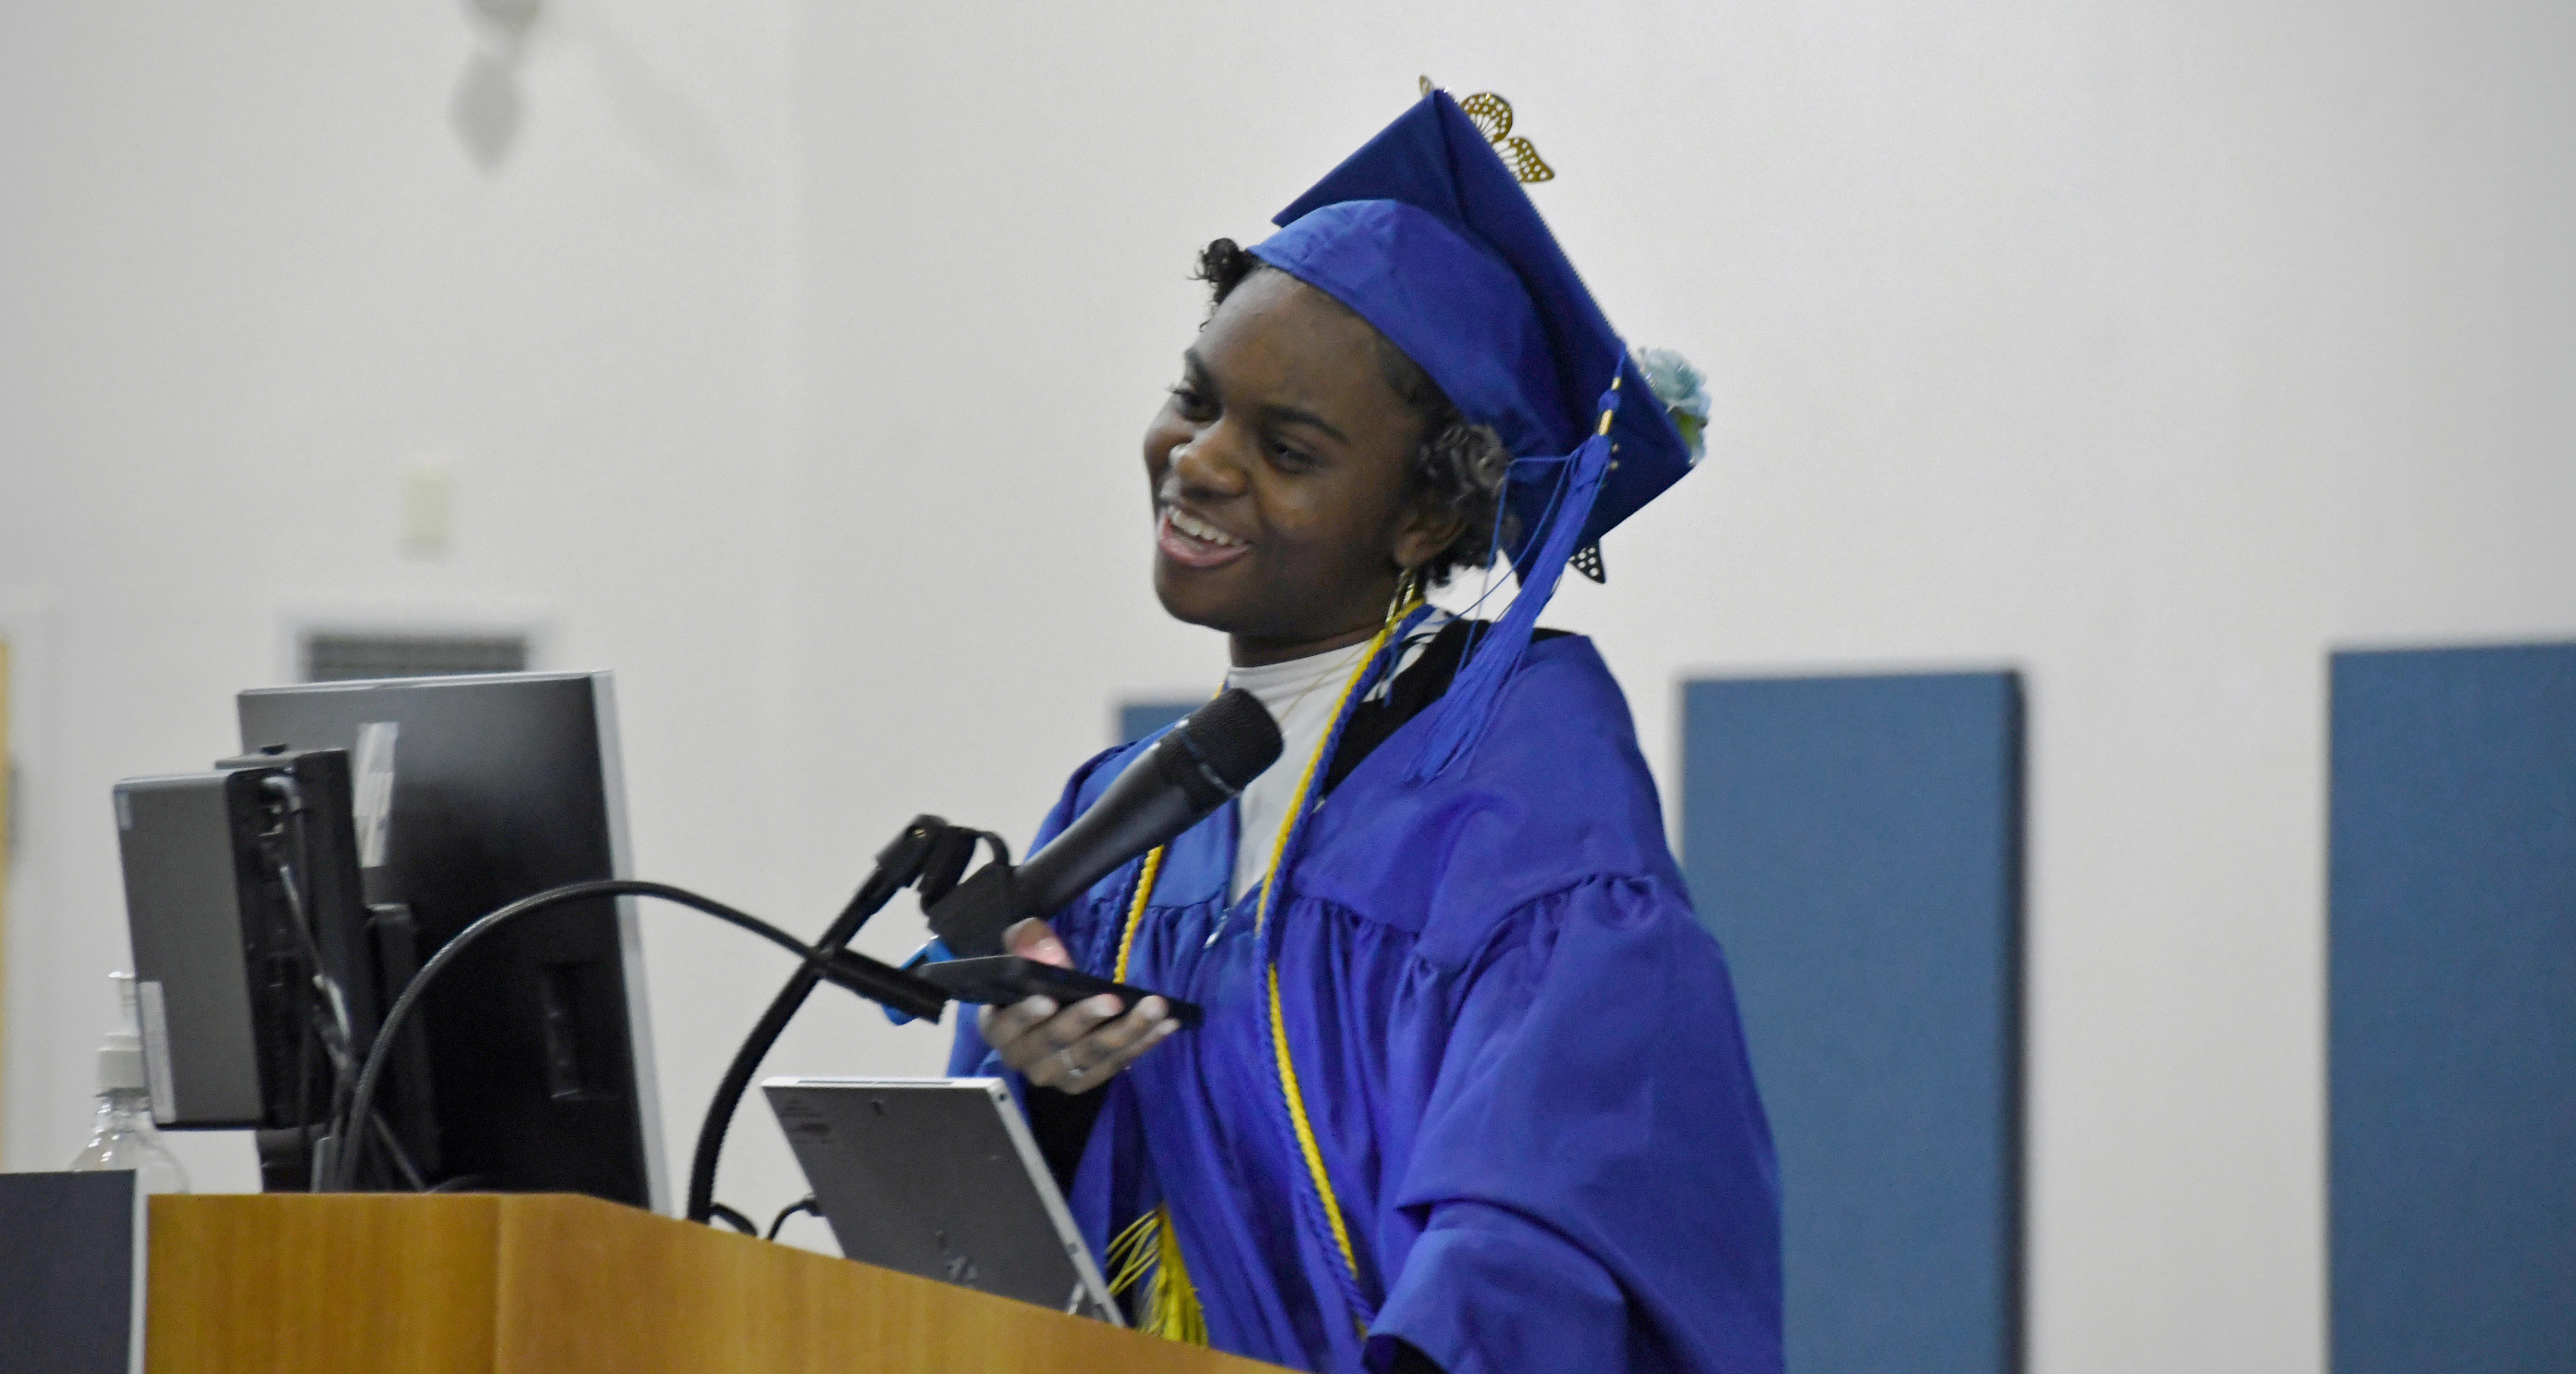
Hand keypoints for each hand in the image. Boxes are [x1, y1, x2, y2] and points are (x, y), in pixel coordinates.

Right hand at [977, 918, 1179, 1094]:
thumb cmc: (1030, 982)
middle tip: (1115, 999)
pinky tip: (1166, 1025)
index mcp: (998, 1027)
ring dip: (1128, 1031)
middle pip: (1057, 1041)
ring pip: (1092, 1055)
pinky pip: (1115, 1064)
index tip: (1049, 999)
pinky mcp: (1084, 1080)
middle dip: (1088, 1019)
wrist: (1044, 1011)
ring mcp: (1055, 1074)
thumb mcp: (1022, 954)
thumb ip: (1027, 942)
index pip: (1009, 1025)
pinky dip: (1143, 1043)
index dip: (1027, 1014)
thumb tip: (1047, 949)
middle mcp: (1022, 1058)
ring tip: (1156, 1009)